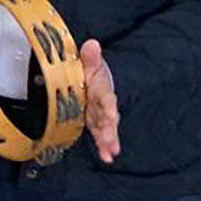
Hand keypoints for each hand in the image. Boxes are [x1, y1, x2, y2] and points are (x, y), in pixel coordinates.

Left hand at [81, 38, 119, 163]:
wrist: (93, 75)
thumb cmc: (91, 69)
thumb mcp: (89, 61)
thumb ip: (90, 56)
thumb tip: (92, 44)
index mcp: (101, 87)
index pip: (106, 98)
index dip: (109, 107)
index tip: (112, 115)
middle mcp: (103, 103)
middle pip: (106, 117)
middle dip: (108, 130)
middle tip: (109, 141)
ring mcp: (99, 113)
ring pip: (104, 128)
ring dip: (107, 141)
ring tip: (110, 153)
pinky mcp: (95, 120)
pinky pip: (99, 133)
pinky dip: (104, 145)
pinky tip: (108, 156)